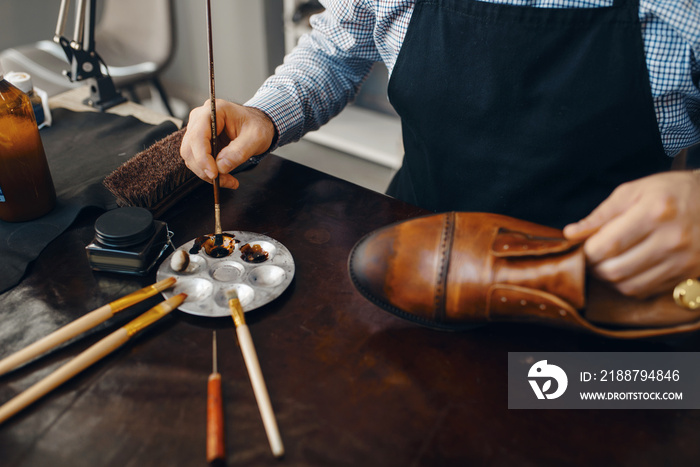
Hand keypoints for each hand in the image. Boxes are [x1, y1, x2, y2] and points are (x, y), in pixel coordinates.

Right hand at [180, 100, 275, 188]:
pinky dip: (207, 172)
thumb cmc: (257, 126)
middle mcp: (200, 118)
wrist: (257, 126)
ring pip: (191, 157)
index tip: (214, 174)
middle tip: (224, 181)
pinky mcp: (199, 143)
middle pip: (190, 148)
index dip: (203, 157)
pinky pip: (196, 161)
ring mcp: (197, 130)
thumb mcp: (256, 138)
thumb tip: (221, 166)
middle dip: (205, 169)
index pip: (198, 135)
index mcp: (214, 110)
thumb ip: (239, 152)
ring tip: (227, 180)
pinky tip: (223, 176)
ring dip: (206, 173)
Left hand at [563, 170, 699, 297]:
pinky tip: (628, 269)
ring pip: (629, 286)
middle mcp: (671, 239)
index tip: (582, 247)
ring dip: (610, 279)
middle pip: (616, 270)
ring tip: (607, 264)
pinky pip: (647, 290)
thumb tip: (571, 233)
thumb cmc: (670, 192)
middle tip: (592, 258)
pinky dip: (630, 284)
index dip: (587, 252)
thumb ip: (600, 215)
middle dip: (595, 268)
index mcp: (654, 212)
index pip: (607, 246)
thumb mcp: (633, 191)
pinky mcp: (689, 274)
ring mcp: (683, 260)